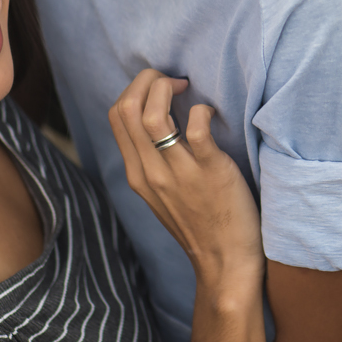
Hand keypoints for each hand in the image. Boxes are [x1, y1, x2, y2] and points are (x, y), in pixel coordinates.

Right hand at [108, 70, 263, 284]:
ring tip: (188, 89)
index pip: (116, 115)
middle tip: (173, 81)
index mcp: (137, 174)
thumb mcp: (162, 195)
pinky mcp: (210, 171)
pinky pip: (197, 127)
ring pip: (151, 114)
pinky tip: (212, 115)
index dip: (135, 89)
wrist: (225, 263)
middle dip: (147, 79)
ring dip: (166, 88)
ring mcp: (178, 172)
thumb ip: (154, 162)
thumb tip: (158, 122)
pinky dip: (202, 111)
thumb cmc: (201, 224)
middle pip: (126, 107)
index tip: (160, 88)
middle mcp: (150, 172)